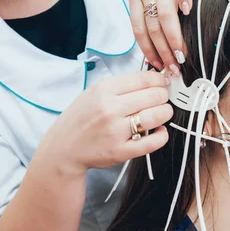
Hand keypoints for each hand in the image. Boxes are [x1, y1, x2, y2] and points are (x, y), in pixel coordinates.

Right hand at [48, 71, 172, 175]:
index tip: (163, 83)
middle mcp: (110, 109)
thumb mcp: (93, 92)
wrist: (63, 148)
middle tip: (163, 98)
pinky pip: (152, 142)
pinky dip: (162, 135)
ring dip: (166, 113)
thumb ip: (120, 86)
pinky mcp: (120, 151)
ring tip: (163, 113)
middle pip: (154, 96)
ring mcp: (115, 131)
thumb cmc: (81, 119)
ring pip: (156, 116)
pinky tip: (159, 131)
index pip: (144, 79)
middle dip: (164, 96)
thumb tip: (151, 78)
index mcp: (104, 90)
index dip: (160, 80)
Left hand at [129, 0, 200, 73]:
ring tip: (182, 54)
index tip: (157, 67)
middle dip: (163, 52)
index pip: (139, 30)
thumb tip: (151, 41)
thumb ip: (146, 9)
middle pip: (152, 28)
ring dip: (174, 38)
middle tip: (173, 68)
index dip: (148, 50)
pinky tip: (189, 14)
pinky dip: (183, 2)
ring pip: (165, 15)